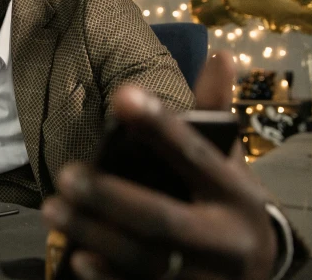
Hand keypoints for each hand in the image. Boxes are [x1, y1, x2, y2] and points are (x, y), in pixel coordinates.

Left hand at [42, 52, 277, 279]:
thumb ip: (216, 113)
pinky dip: (108, 277)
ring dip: (96, 234)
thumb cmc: (229, 202)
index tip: (122, 96)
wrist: (259, 268)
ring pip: (146, 259)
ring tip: (53, 208)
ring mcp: (207, 277)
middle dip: (112, 197)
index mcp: (237, 193)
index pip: (196, 156)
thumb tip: (221, 54)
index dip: (161, 126)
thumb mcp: (230, 161)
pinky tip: (76, 257)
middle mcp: (227, 239)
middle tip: (66, 173)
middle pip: (164, 219)